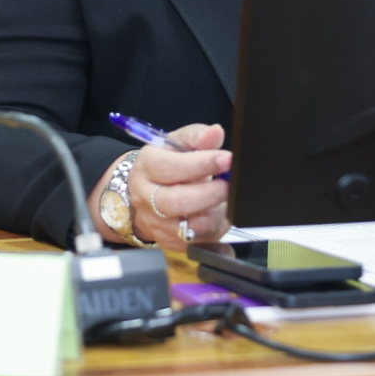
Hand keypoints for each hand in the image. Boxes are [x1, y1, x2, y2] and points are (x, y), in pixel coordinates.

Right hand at [117, 123, 231, 250]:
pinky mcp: (168, 243)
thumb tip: (215, 133)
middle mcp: (145, 198)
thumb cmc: (167, 163)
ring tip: (225, 200)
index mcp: (146, 167)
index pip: (169, 168)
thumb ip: (197, 136)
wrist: (148, 192)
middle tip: (228, 184)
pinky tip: (218, 214)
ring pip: (189, 228)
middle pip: (176, 202)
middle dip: (209, 194)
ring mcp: (155, 223)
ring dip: (215, 214)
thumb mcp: (177, 143)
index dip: (201, 164)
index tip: (226, 159)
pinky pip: (197, 242)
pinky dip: (215, 230)